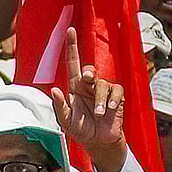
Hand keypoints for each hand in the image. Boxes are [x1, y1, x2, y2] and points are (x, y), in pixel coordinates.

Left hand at [49, 27, 124, 149]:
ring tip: (99, 113)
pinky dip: (112, 100)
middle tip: (87, 79)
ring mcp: (103, 90)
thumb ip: (60, 106)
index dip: (72, 46)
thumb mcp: (66, 121)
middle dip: (89, 73)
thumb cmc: (80, 129)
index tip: (71, 30)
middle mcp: (89, 86)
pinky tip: (109, 110)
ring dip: (100, 100)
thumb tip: (55, 90)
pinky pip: (116, 90)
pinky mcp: (116, 96)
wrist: (98, 141)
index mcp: (75, 87)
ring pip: (102, 84)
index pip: (73, 63)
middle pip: (90, 70)